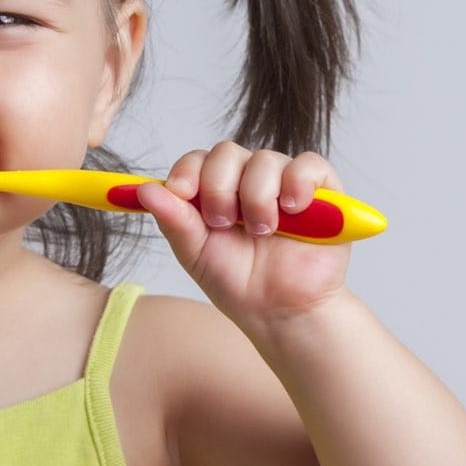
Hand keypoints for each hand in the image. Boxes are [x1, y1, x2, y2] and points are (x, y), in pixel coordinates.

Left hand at [134, 141, 351, 333]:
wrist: (280, 312)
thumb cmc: (239, 284)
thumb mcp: (195, 253)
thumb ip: (173, 220)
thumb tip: (143, 189)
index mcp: (216, 191)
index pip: (198, 160)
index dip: (187, 171)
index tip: (181, 193)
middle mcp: (249, 181)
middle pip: (227, 152)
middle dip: (219, 187)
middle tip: (224, 223)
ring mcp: (285, 183)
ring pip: (265, 159)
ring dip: (257, 197)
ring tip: (262, 231)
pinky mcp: (322, 191)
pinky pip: (308, 165)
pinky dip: (297, 182)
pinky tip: (291, 209)